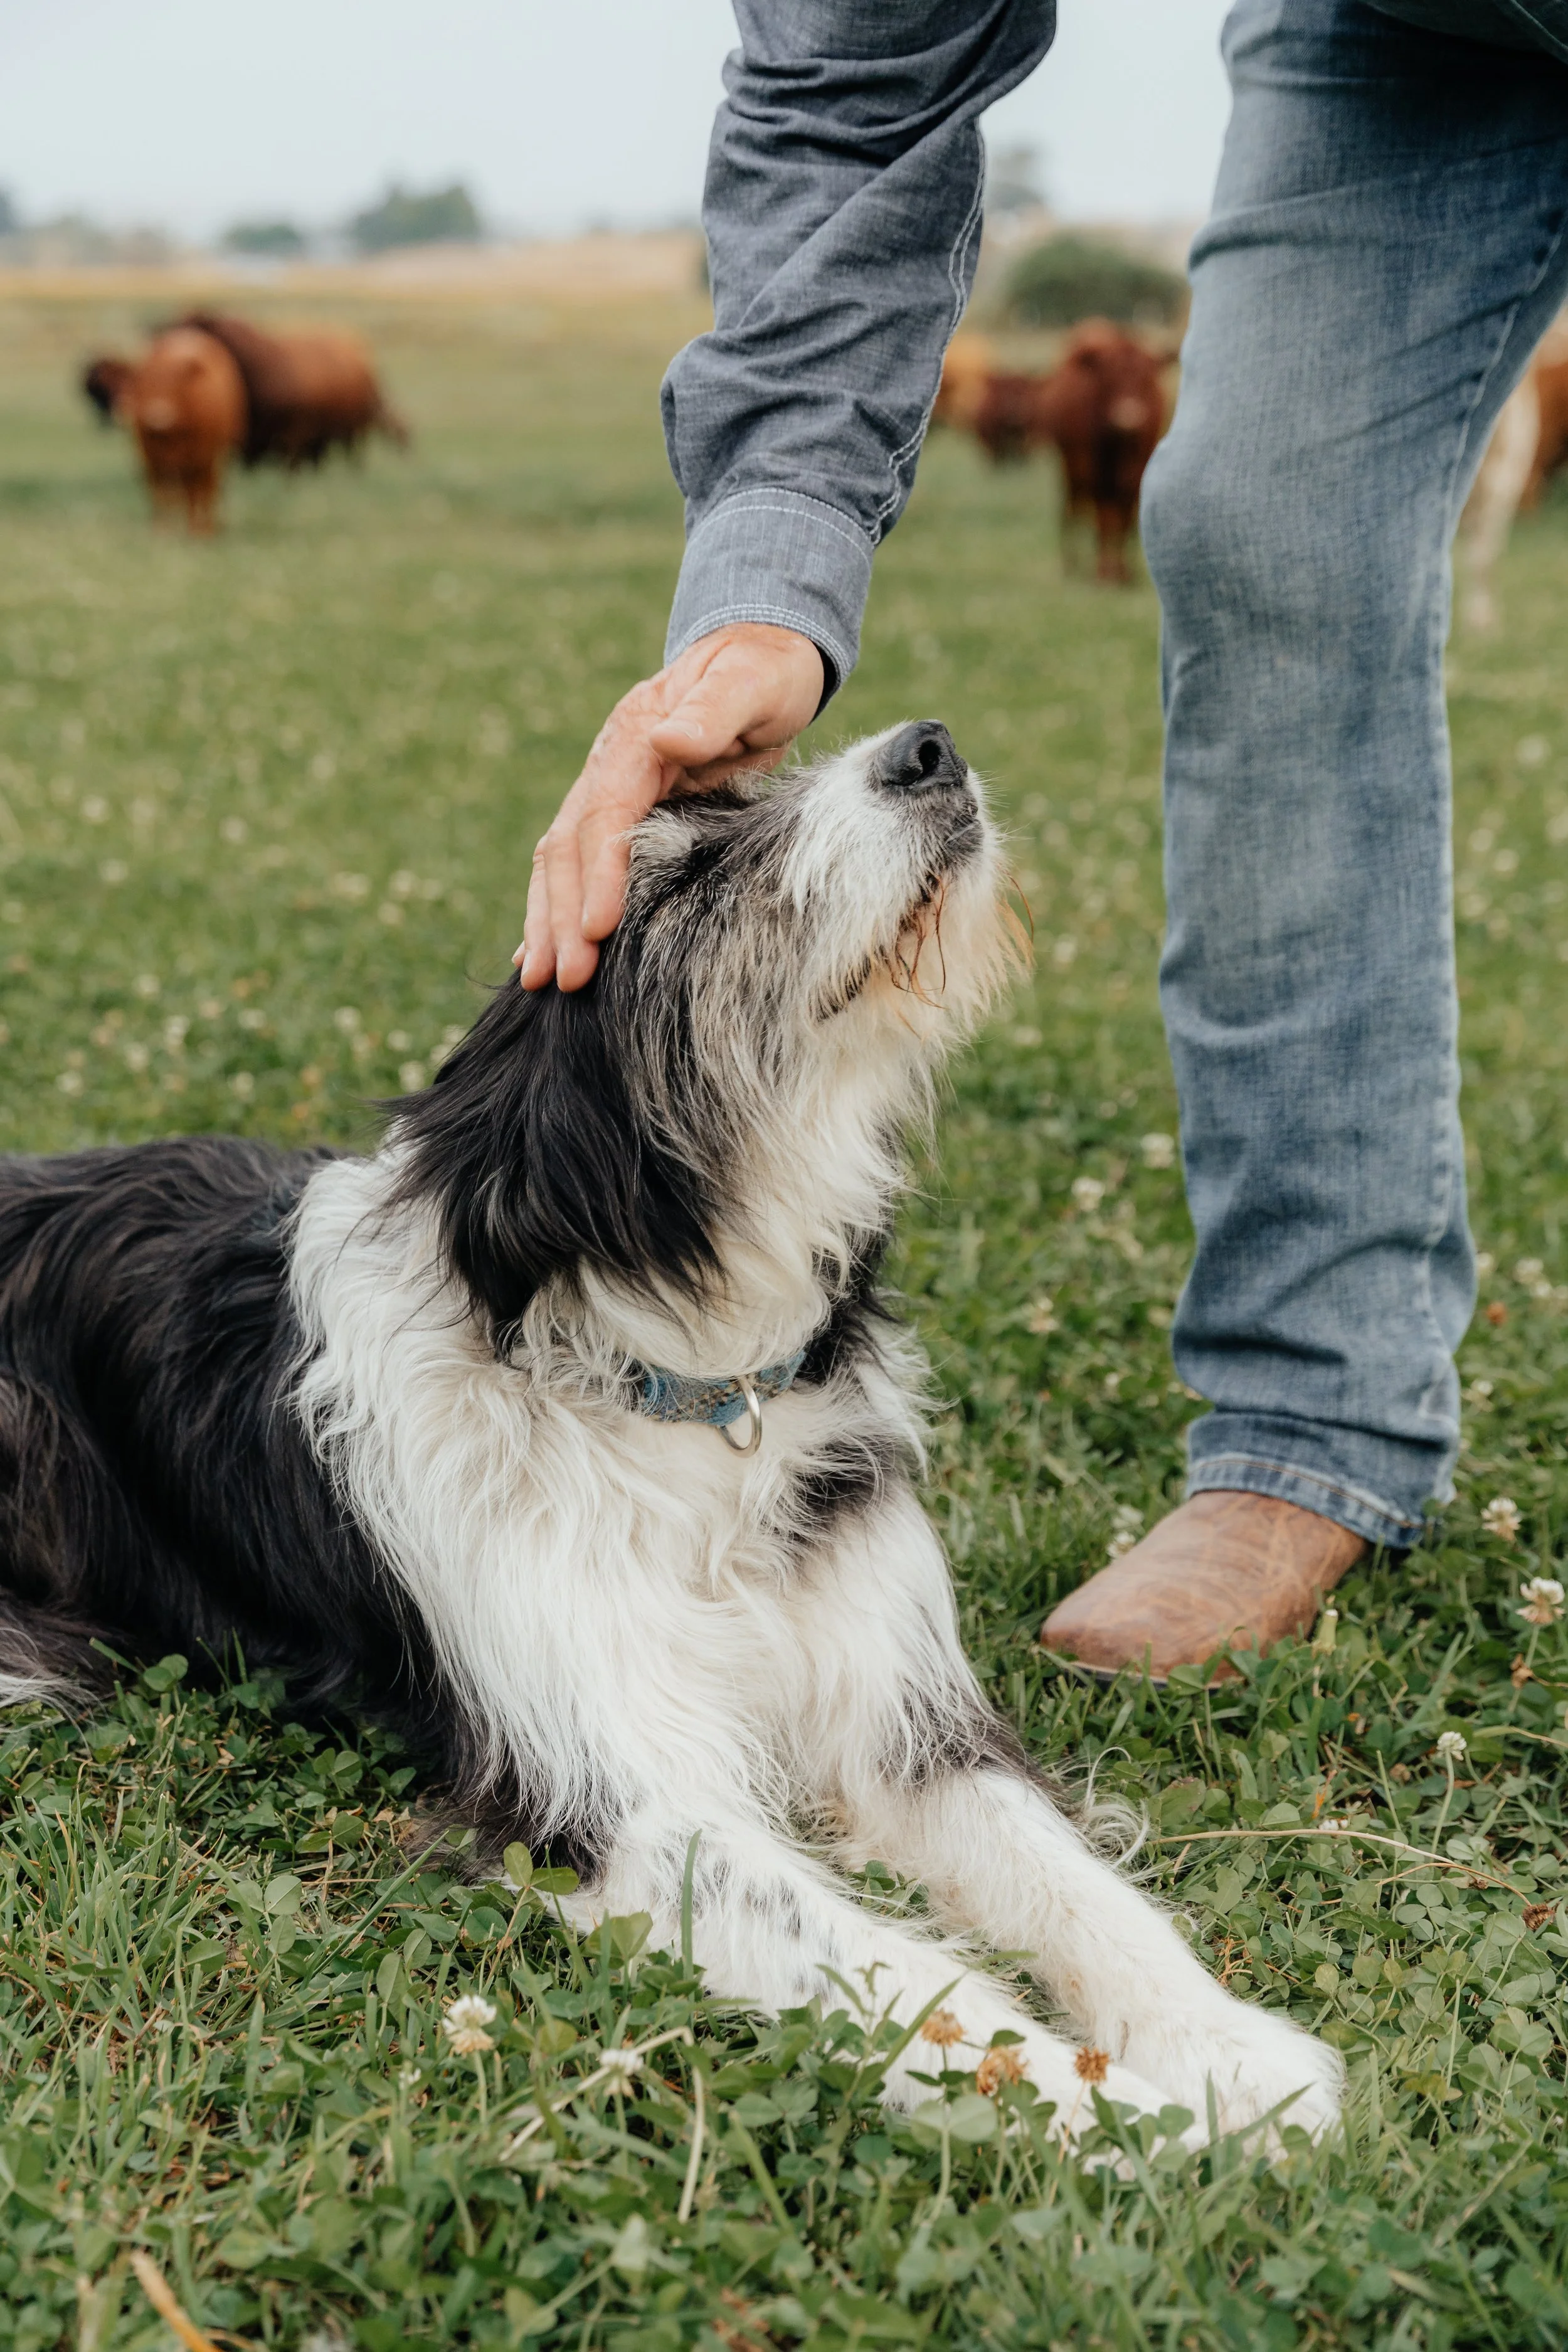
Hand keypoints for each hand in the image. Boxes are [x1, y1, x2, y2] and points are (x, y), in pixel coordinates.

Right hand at [515, 623, 824, 990]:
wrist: (757, 657)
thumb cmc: (763, 675)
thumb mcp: (751, 683)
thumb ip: (713, 710)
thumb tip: (668, 739)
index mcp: (637, 737)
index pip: (605, 815)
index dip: (598, 875)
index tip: (597, 930)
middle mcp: (609, 765)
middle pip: (570, 846)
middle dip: (562, 915)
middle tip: (567, 978)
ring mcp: (607, 787)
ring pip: (560, 860)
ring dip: (548, 920)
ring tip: (540, 980)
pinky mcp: (618, 809)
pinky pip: (577, 863)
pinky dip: (556, 907)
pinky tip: (541, 951)